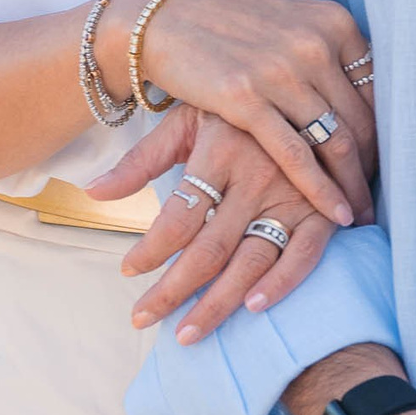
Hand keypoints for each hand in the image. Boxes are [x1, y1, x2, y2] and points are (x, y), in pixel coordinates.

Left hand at [95, 109, 350, 341]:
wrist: (301, 80)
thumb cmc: (231, 104)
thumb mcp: (185, 119)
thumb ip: (141, 159)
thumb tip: (93, 192)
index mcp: (220, 150)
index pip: (179, 216)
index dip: (150, 250)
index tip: (127, 271)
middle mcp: (256, 176)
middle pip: (209, 248)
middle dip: (172, 290)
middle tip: (141, 319)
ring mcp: (293, 194)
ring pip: (251, 260)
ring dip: (218, 302)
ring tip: (186, 333)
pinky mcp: (322, 208)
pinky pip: (305, 253)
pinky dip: (283, 283)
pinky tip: (254, 308)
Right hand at [101, 0, 374, 224]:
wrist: (165, 17)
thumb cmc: (231, 24)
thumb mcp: (291, 23)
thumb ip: (329, 52)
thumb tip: (368, 95)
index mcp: (333, 21)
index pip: (376, 90)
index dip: (384, 134)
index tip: (383, 164)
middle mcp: (315, 43)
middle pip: (362, 121)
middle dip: (371, 168)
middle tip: (374, 199)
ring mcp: (281, 70)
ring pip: (336, 142)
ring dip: (352, 186)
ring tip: (359, 214)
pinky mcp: (246, 98)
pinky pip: (296, 154)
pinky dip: (321, 190)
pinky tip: (337, 214)